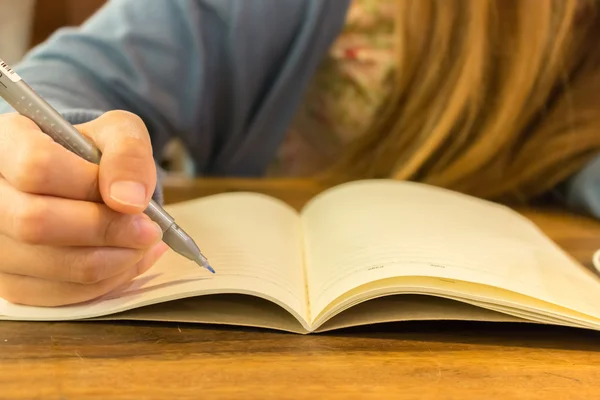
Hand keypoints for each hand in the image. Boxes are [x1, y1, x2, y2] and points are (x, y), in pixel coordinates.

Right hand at [0, 110, 167, 306]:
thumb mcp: (118, 134)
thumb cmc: (93, 155)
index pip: (35, 166)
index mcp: (5, 143)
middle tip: (149, 230)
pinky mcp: (9, 281)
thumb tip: (130, 201)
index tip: (133, 200)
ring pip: (49, 264)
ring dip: (113, 260)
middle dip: (106, 230)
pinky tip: (130, 260)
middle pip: (35, 222)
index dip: (89, 186)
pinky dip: (106, 282)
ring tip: (144, 243)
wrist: (79, 182)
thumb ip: (128, 154)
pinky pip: (58, 295)